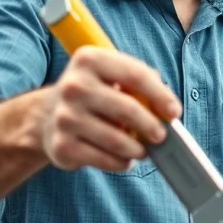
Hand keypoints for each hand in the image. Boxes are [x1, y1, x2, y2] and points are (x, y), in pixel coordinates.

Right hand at [40, 45, 182, 171]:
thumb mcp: (112, 75)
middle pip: (128, 108)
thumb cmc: (94, 93)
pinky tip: (125, 159)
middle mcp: (74, 86)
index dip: (160, 95)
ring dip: (138, 149)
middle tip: (161, 135)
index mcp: (89, 59)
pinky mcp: (62, 146)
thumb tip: (168, 110)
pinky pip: (104, 160)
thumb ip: (142, 82)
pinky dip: (121, 162)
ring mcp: (65, 117)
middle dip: (152, 125)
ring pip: (117, 139)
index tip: (174, 112)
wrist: (47, 115)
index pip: (136, 75)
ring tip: (144, 150)